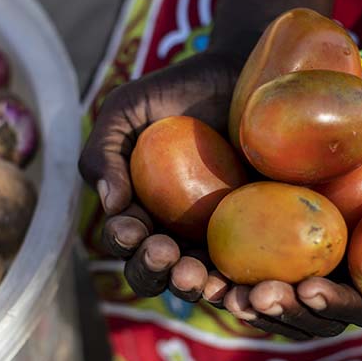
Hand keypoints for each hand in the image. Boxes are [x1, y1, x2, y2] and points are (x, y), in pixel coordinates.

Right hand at [79, 51, 240, 300]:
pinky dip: (238, 285)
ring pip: (197, 280)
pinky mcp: (258, 240)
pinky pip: (245, 273)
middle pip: (154, 271)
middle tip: (165, 254)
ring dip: (191, 286)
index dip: (124, 241)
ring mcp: (216, 240)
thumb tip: (111, 205)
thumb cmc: (179, 91)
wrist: (243, 74)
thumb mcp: (127, 110)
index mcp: (137, 210)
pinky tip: (239, 284)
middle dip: (152, 270)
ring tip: (196, 276)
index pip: (124, 240)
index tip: (133, 227)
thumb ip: (103, 151)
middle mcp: (173, 233)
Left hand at [223, 72, 361, 339]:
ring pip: (262, 282)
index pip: (356, 306)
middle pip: (301, 304)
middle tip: (253, 296)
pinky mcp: (264, 206)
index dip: (333, 308)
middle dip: (277, 310)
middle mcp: (337, 259)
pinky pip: (235, 242)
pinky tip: (193, 253)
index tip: (310, 291)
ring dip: (236, 294)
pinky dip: (214, 256)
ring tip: (212, 285)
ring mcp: (297, 236)